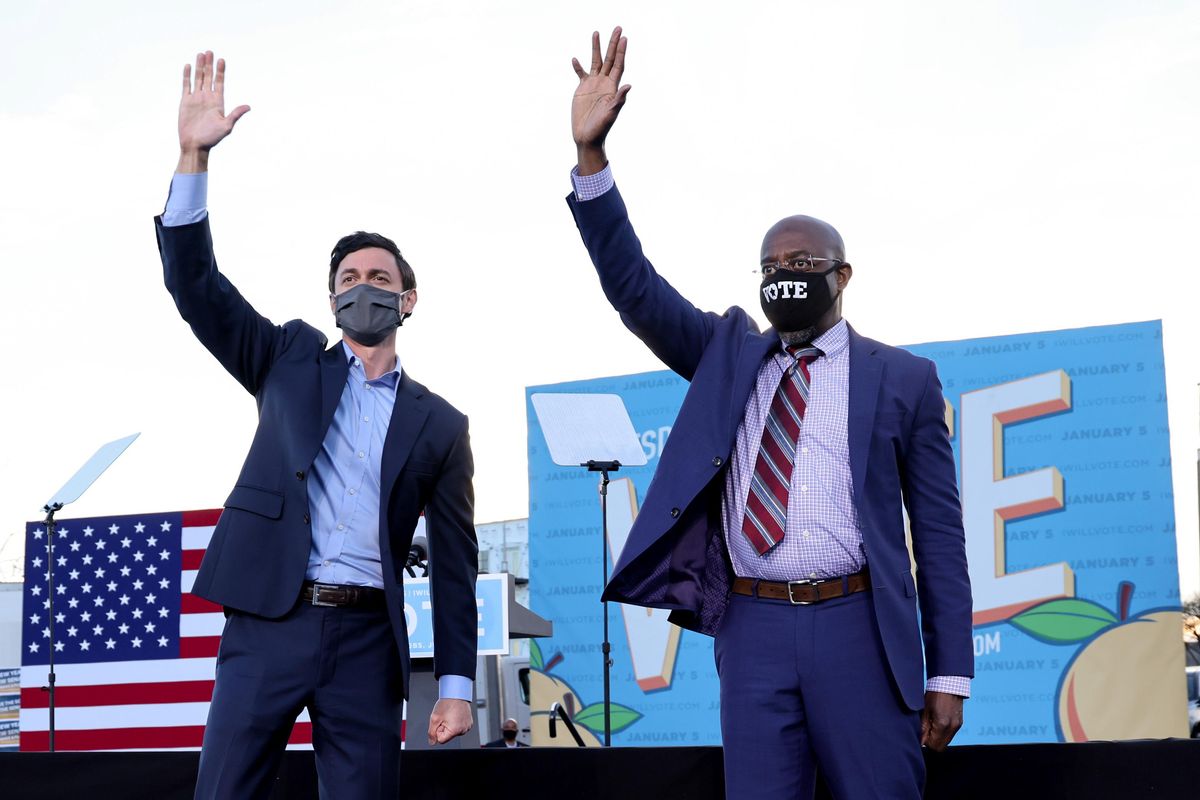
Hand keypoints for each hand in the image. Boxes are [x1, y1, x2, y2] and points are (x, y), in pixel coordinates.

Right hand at [177, 51, 250, 171]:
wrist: (195, 145)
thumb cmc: (212, 138)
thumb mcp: (226, 126)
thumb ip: (235, 114)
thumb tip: (248, 107)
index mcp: (218, 102)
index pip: (220, 82)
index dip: (220, 71)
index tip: (221, 59)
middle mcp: (207, 98)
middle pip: (209, 77)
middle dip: (209, 64)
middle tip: (210, 51)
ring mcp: (196, 98)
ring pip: (198, 78)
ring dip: (199, 66)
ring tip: (200, 54)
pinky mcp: (185, 101)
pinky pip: (186, 85)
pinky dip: (187, 75)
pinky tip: (188, 66)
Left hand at [428, 698, 472, 744]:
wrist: (457, 693)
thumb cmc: (448, 703)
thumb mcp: (435, 718)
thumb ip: (431, 733)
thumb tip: (432, 742)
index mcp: (455, 730)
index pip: (441, 740)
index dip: (438, 730)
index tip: (441, 722)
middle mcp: (463, 730)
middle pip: (448, 736)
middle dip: (444, 728)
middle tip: (446, 717)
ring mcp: (467, 726)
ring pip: (453, 731)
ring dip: (450, 725)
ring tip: (451, 715)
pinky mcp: (469, 723)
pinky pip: (459, 727)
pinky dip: (456, 722)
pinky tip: (455, 714)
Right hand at [571, 27, 629, 174]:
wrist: (587, 137)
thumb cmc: (601, 128)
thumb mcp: (611, 114)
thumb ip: (619, 100)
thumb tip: (628, 86)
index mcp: (612, 87)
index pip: (618, 65)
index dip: (621, 52)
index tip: (624, 38)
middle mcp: (604, 83)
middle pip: (609, 59)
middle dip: (613, 44)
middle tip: (618, 28)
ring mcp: (593, 85)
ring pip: (595, 62)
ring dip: (596, 48)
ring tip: (596, 33)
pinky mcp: (582, 90)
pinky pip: (580, 74)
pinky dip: (578, 66)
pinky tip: (575, 59)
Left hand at [920, 691, 963, 750]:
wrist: (949, 683)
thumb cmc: (934, 694)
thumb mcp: (925, 710)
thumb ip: (923, 728)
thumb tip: (921, 741)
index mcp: (942, 724)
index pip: (933, 746)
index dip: (926, 742)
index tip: (922, 734)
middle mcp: (952, 727)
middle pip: (940, 747)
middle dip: (932, 742)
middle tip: (926, 730)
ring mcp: (957, 725)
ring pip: (946, 742)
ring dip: (938, 738)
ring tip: (932, 724)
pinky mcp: (960, 722)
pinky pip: (950, 735)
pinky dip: (943, 733)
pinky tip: (938, 722)